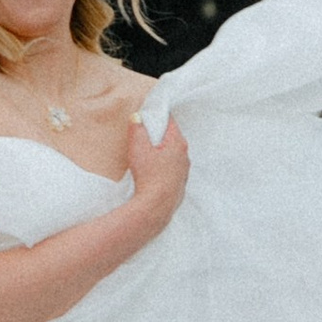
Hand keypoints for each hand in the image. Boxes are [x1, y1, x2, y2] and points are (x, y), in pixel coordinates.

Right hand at [123, 113, 189, 234]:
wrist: (156, 207)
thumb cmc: (149, 177)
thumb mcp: (138, 148)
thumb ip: (138, 130)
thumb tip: (137, 117)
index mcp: (177, 143)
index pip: (170, 122)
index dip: (158, 116)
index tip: (148, 115)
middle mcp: (185, 156)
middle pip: (172, 138)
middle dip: (159, 135)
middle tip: (145, 134)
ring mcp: (184, 171)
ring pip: (173, 154)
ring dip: (162, 152)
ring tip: (147, 154)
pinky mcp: (180, 183)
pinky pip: (172, 169)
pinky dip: (164, 166)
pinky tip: (153, 171)